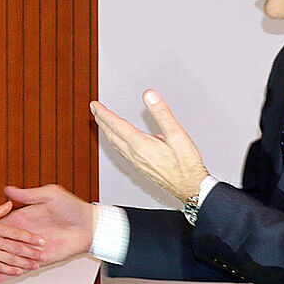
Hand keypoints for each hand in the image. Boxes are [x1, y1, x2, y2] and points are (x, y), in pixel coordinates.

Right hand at [0, 184, 96, 283]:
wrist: (89, 225)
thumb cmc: (71, 207)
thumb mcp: (48, 195)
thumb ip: (27, 195)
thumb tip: (7, 190)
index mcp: (22, 219)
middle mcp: (24, 236)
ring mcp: (31, 250)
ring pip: (4, 262)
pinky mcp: (39, 261)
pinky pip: (19, 269)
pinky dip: (5, 275)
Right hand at [0, 201, 45, 276]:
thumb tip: (10, 203)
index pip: (16, 232)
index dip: (29, 237)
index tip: (41, 240)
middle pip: (15, 247)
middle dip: (30, 252)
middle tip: (42, 255)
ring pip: (8, 259)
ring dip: (23, 263)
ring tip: (35, 266)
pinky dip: (8, 271)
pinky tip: (18, 272)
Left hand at [90, 90, 208, 201]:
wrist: (190, 187)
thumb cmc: (186, 164)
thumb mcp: (177, 134)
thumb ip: (162, 113)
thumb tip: (149, 96)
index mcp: (140, 145)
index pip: (116, 125)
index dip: (104, 113)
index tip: (95, 105)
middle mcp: (135, 155)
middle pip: (111, 134)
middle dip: (101, 120)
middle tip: (94, 109)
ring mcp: (137, 162)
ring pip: (115, 144)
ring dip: (107, 131)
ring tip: (102, 122)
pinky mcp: (141, 167)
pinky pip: (122, 151)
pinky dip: (115, 141)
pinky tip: (119, 141)